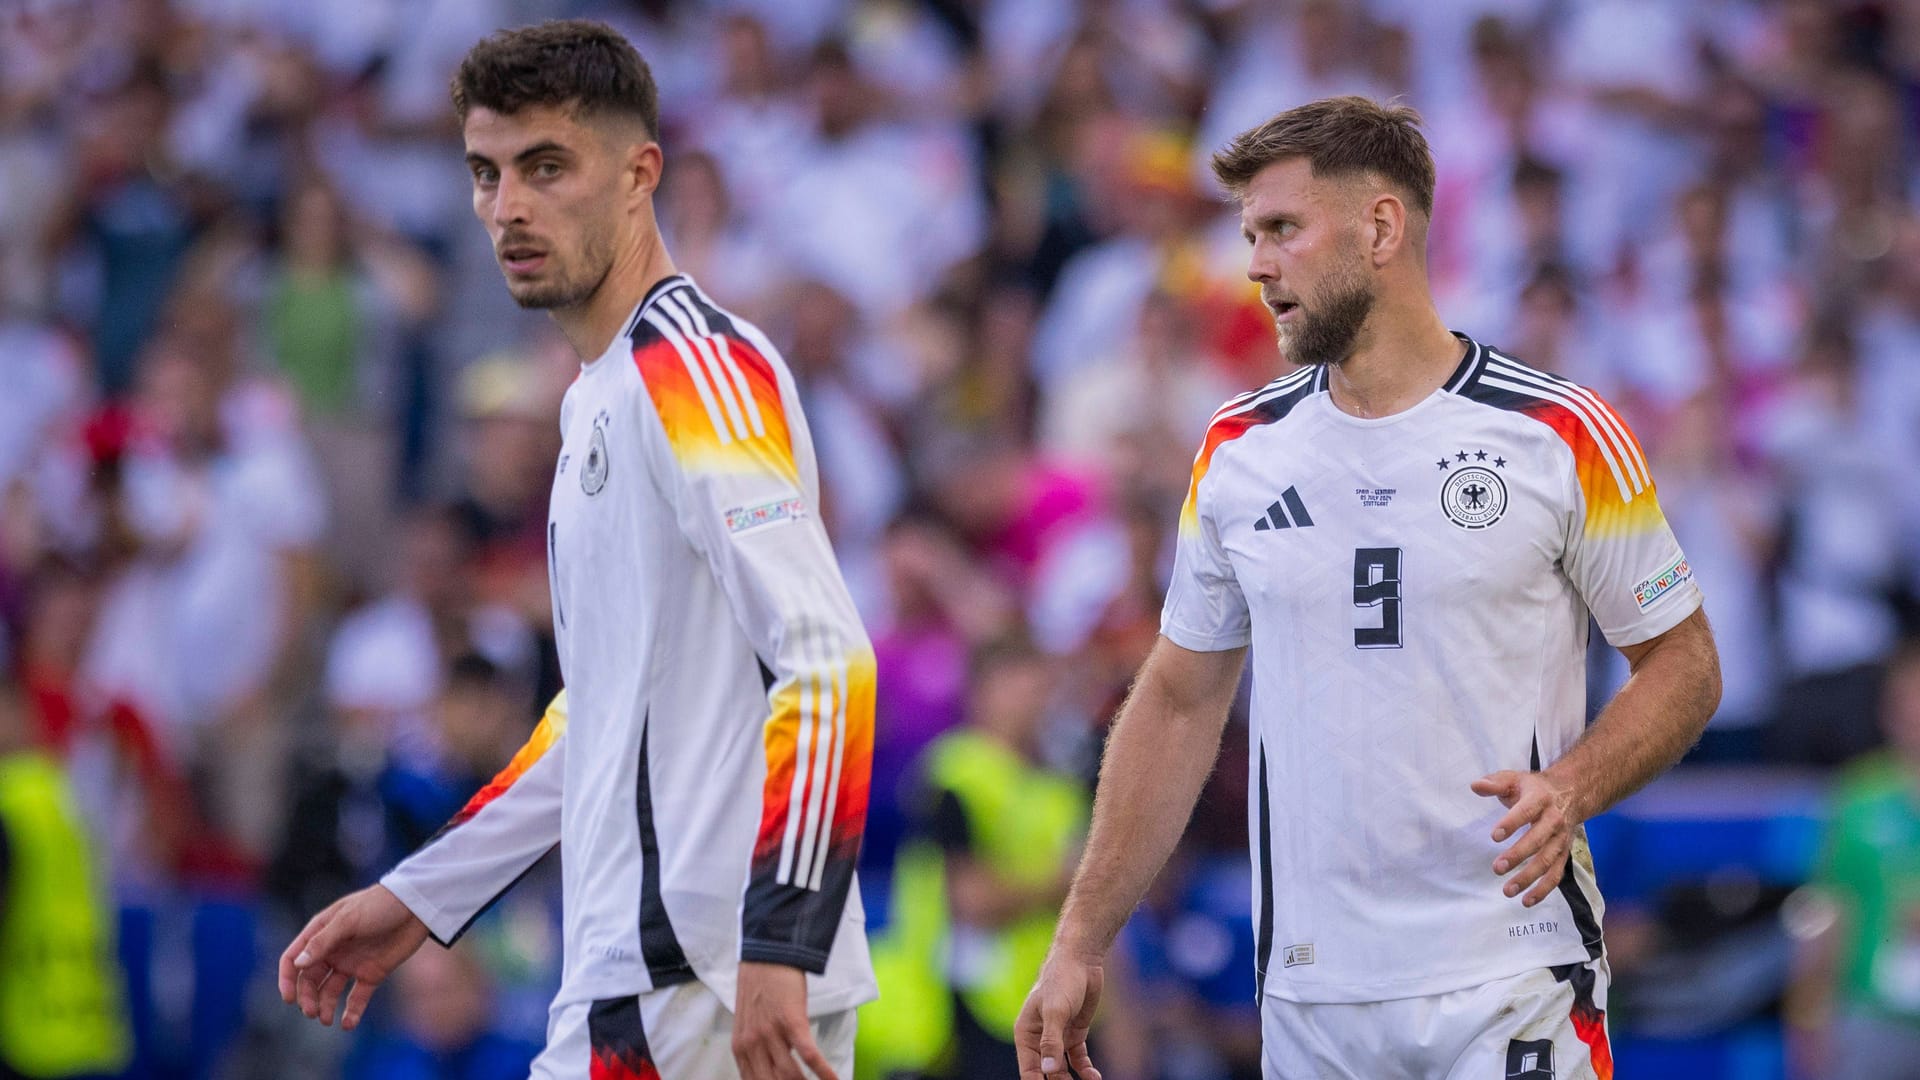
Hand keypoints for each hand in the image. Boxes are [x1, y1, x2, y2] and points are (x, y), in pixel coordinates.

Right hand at [278, 884, 429, 1029]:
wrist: (417, 906)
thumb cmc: (380, 904)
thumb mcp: (349, 919)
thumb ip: (323, 942)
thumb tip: (298, 964)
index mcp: (321, 933)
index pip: (293, 959)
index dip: (287, 979)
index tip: (289, 999)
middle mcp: (332, 951)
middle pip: (309, 980)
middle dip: (307, 998)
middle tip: (312, 1012)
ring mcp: (351, 963)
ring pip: (330, 992)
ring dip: (325, 1007)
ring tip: (326, 1020)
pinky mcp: (371, 974)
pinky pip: (357, 998)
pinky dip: (351, 1013)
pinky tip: (347, 1024)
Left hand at [732, 961, 835, 1079]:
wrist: (769, 953)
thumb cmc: (761, 986)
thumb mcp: (749, 1021)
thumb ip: (755, 1048)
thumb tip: (770, 1070)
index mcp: (741, 1048)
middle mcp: (752, 1045)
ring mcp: (771, 1034)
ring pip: (790, 1075)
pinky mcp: (791, 1022)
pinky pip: (809, 1055)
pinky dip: (823, 1071)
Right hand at [1016, 946, 1103, 1079]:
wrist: (1081, 961)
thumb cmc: (1061, 981)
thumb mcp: (1055, 1012)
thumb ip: (1051, 1042)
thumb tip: (1049, 1071)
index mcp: (1025, 1034)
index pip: (1029, 1069)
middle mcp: (1039, 1039)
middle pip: (1046, 1072)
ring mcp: (1058, 1038)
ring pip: (1062, 1070)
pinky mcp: (1074, 1034)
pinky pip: (1078, 1060)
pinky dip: (1085, 1071)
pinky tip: (1094, 1078)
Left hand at [1471, 770, 1581, 907]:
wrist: (1571, 794)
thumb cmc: (1534, 788)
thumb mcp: (1514, 779)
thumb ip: (1495, 782)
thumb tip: (1475, 785)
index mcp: (1540, 799)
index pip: (1526, 811)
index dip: (1511, 823)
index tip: (1494, 836)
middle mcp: (1554, 820)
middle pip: (1537, 840)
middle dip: (1518, 855)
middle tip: (1497, 868)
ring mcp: (1560, 839)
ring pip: (1547, 861)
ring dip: (1528, 878)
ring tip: (1508, 890)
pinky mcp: (1563, 854)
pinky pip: (1556, 874)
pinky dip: (1543, 890)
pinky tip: (1526, 901)